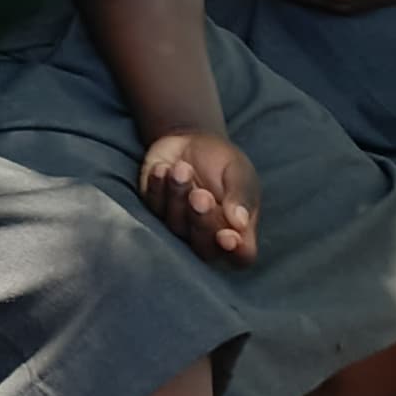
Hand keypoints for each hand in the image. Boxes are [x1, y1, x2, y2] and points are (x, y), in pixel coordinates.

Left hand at [137, 130, 260, 264]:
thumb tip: (240, 223)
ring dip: (178, 196)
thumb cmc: (223, 163)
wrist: (192, 140)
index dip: (235, 251)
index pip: (241, 256)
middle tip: (201, 194)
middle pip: (204, 248)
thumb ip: (241, 197)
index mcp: (237, 231)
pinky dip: (157, 186)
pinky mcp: (155, 209)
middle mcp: (207, 235)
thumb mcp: (238, 173)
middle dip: (201, 220)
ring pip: (175, 226)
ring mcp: (178, 224)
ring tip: (182, 168)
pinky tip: (163, 168)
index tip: (227, 236)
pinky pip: (153, 206)